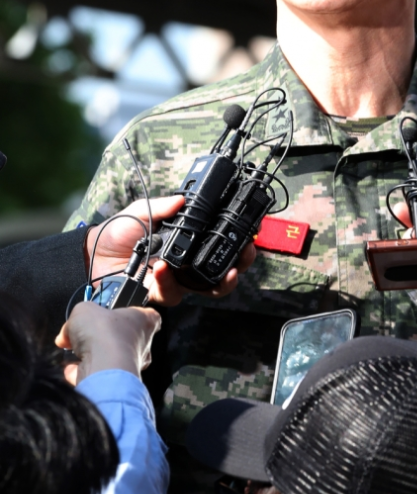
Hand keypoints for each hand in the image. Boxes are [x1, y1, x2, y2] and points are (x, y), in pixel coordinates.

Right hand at [55, 302, 161, 384]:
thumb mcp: (84, 310)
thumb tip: (67, 332)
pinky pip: (98, 375)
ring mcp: (131, 365)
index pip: (149, 315)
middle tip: (86, 335)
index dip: (134, 313)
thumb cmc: (103, 332)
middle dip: (104, 337)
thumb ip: (78, 317)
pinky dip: (83, 373)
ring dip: (92, 356)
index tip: (120, 314)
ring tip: (73, 351)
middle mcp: (142, 344)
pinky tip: (71, 368)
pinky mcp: (116, 382)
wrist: (101, 368)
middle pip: (126, 337)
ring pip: (110, 358)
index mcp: (143, 321)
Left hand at [84, 197, 256, 305]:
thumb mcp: (141, 211)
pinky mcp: (156, 295)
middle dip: (235, 271)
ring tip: (217, 270)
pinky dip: (168, 281)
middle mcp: (183, 267)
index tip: (249, 238)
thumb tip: (183, 198)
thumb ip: (163, 206)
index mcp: (184, 244)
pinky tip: (162, 268)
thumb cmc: (117, 232)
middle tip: (241, 262)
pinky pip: (171, 293)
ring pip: (201, 290)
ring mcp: (172, 283)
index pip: (217, 247)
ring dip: (211, 280)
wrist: (91, 253)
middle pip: (219, 275)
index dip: (235, 246)